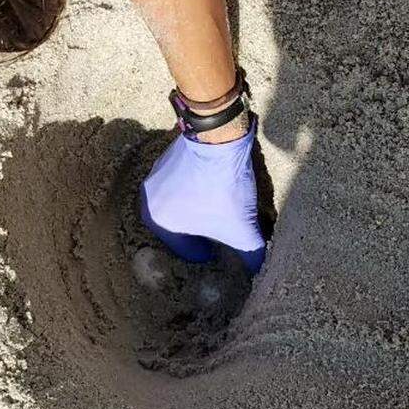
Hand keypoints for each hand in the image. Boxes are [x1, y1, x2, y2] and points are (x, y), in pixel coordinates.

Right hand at [140, 117, 265, 272]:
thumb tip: (259, 269)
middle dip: (204, 232)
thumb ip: (251, 255)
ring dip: (200, 208)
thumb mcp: (241, 230)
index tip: (226, 253)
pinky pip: (184, 182)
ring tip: (223, 210)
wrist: (219, 138)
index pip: (188, 251)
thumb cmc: (222, 189)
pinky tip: (217, 187)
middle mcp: (149, 200)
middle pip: (183, 227)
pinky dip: (199, 188)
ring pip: (182, 203)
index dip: (211, 255)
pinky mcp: (168, 156)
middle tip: (226, 233)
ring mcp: (156, 174)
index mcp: (157, 223)